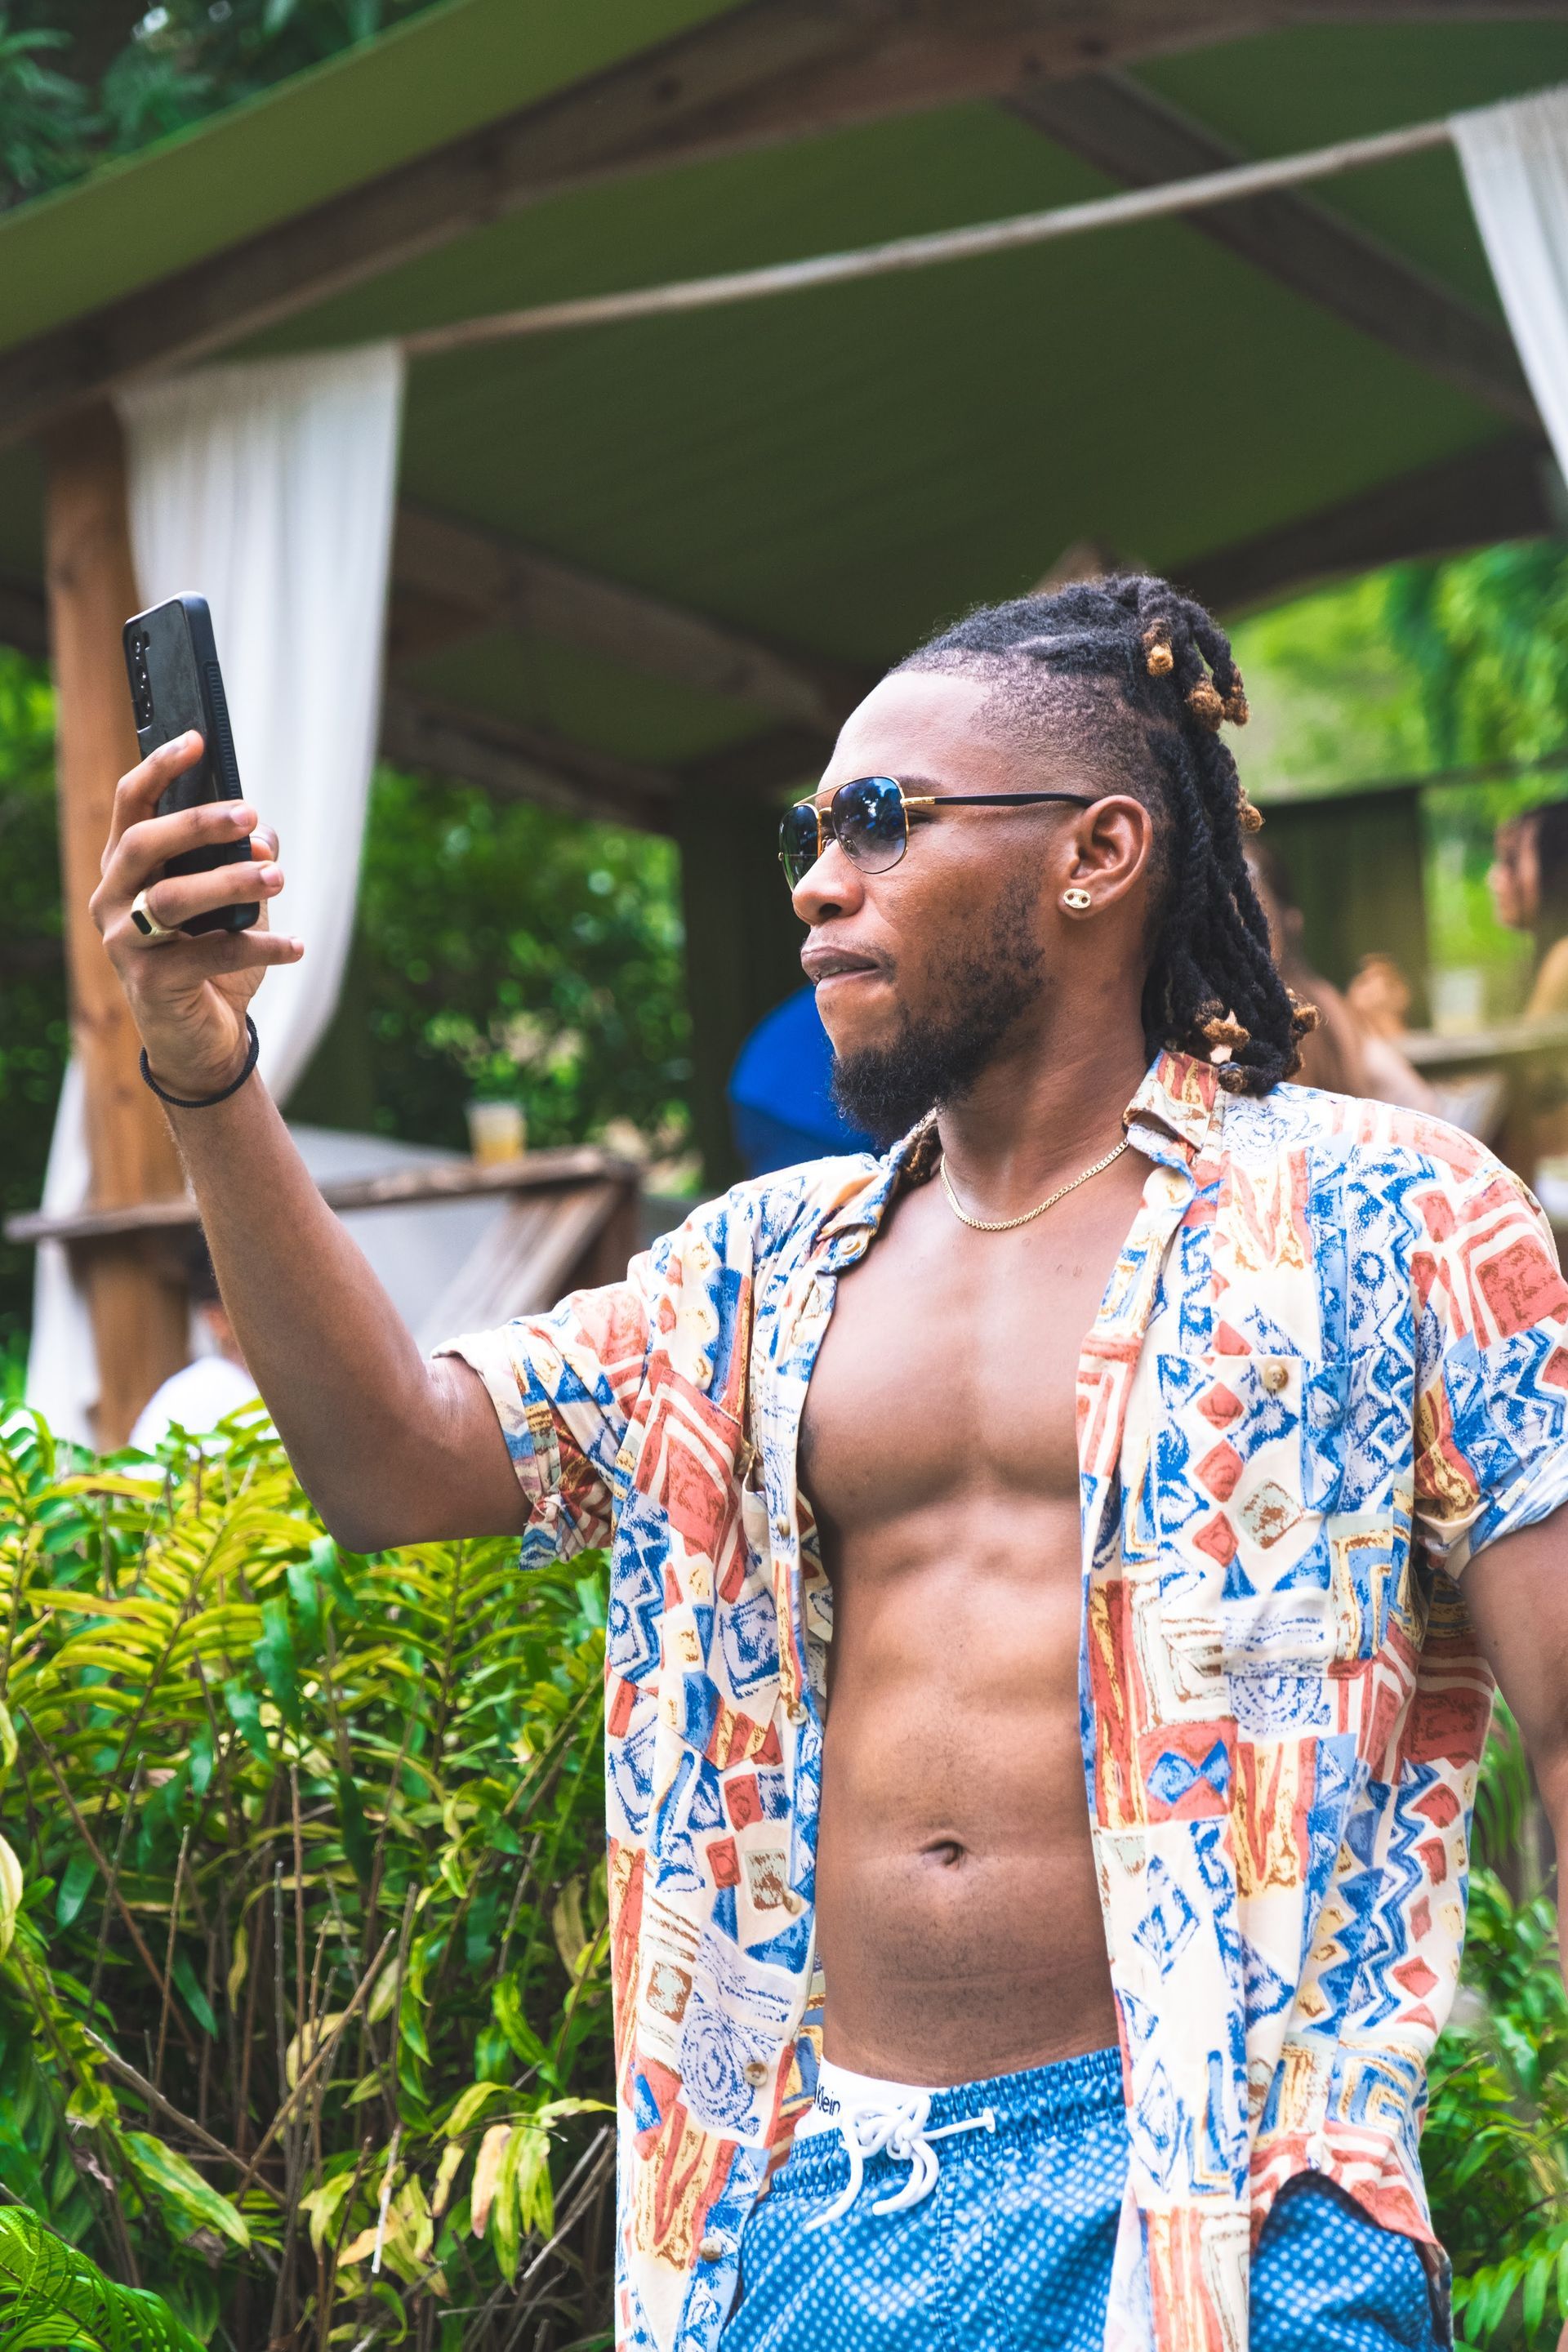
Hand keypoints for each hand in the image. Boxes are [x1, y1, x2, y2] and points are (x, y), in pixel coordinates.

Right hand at [91, 731, 302, 1098]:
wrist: (204, 1041)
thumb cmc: (213, 961)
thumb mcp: (235, 905)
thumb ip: (244, 863)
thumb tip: (264, 835)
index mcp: (126, 870)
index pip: (130, 806)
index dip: (159, 769)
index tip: (198, 741)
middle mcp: (112, 900)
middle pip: (144, 845)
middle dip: (198, 824)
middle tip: (250, 815)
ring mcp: (124, 944)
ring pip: (172, 899)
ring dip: (230, 881)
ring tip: (278, 876)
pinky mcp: (151, 985)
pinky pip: (210, 954)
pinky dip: (259, 945)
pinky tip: (295, 945)